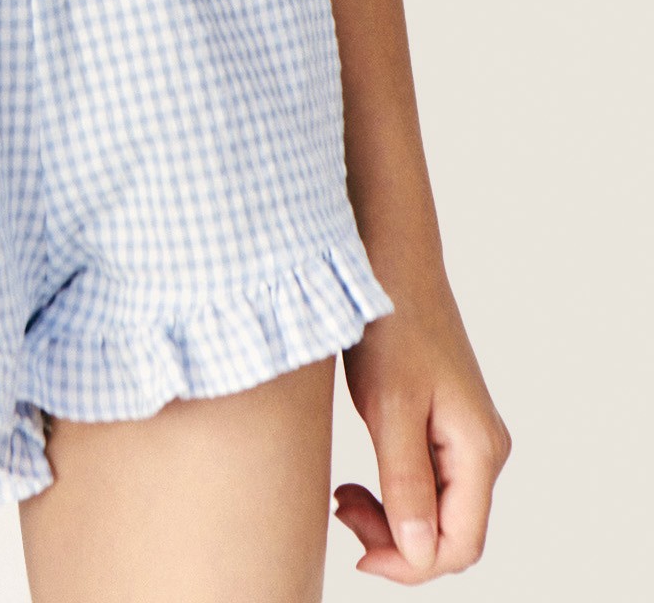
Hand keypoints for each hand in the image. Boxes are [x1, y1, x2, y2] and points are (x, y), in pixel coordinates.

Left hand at [335, 273, 509, 579]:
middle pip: (451, 535)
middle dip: (397, 542)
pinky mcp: (444, 425)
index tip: (358, 549)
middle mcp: (482, 450)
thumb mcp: (389, 407)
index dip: (411, 564)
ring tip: (345, 498)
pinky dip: (393, 494)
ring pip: (437, 512)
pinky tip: (358, 482)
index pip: (460, 545)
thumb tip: (420, 552)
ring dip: (392, 520)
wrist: (390, 263)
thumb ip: (406, 482)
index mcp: (478, 450)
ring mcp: (466, 437)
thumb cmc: (389, 324)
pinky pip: (428, 484)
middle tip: (344, 512)